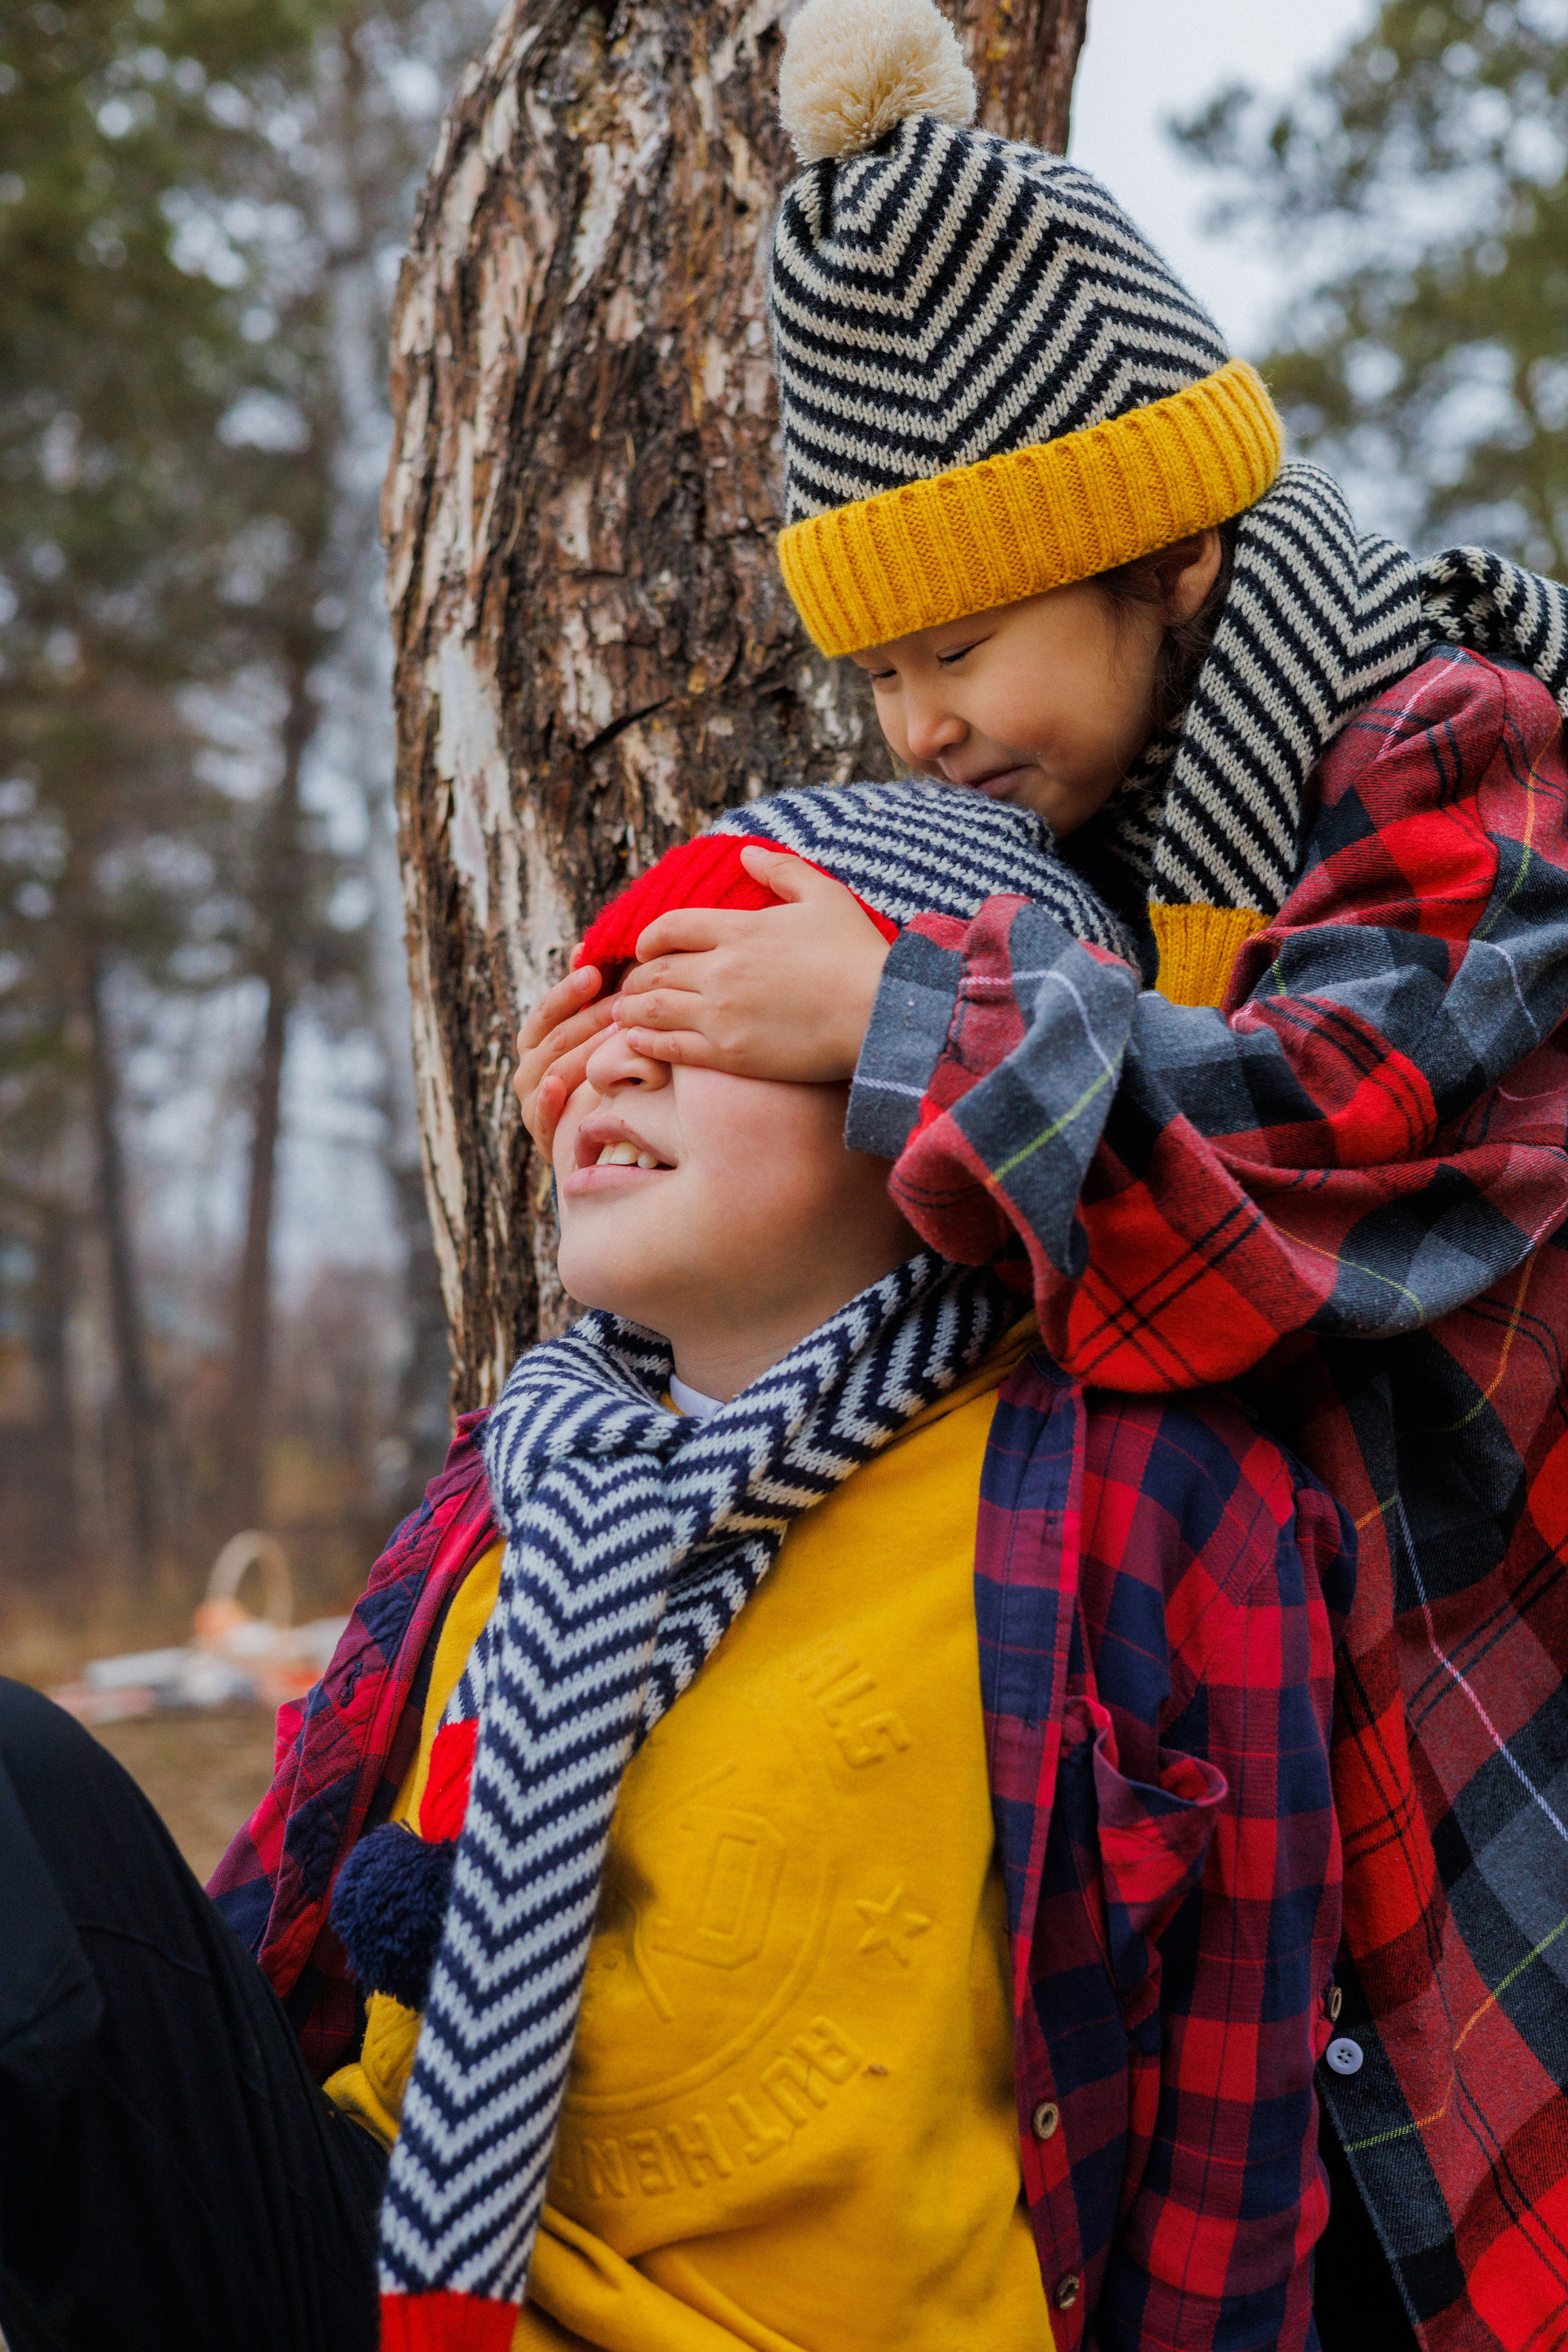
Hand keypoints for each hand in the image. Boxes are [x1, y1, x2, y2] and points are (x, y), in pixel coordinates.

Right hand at [512, 965, 614, 1154]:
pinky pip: (541, 1117)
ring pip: (553, 1072)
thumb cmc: (595, 1077)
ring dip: (581, 1053)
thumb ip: (584, 998)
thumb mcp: (589, 1036)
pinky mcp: (541, 1137)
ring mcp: (533, 1104)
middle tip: (622, 1003)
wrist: (594, 1143)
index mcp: (535, 1043)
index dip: (568, 992)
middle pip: (556, 1040)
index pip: (547, 1012)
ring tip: (612, 1036)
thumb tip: (582, 948)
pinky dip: (546, 1102)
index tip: (595, 972)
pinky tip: (555, 1087)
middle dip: (588, 1020)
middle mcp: (529, 1071)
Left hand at [613, 846, 891, 1080]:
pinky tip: (636, 1042)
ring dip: (631, 1010)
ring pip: (652, 1009)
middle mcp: (721, 969)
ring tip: (623, 1015)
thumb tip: (746, 855)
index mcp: (740, 929)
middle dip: (637, 977)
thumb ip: (782, 871)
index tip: (646, 949)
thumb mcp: (824, 896)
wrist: (879, 1015)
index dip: (650, 937)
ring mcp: (721, 1014)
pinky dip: (644, 1042)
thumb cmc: (857, 955)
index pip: (671, 927)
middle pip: (655, 969)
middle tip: (632, 986)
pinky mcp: (729, 1054)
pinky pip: (670, 1047)